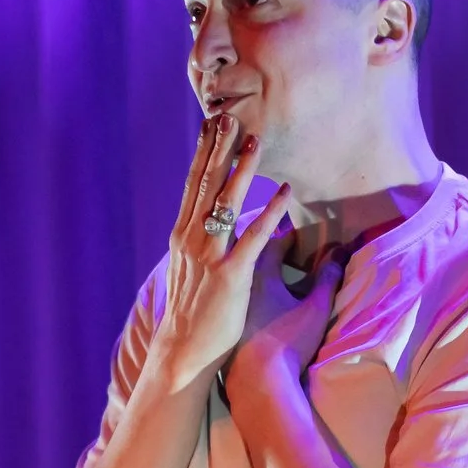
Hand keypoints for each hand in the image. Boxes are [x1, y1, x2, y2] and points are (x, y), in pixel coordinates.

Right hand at [148, 113, 296, 379]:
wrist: (183, 350)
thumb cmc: (192, 312)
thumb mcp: (191, 269)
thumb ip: (201, 242)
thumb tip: (214, 222)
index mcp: (182, 235)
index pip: (193, 184)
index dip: (204, 152)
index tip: (212, 124)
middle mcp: (192, 239)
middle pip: (206, 184)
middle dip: (219, 148)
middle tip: (230, 116)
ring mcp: (210, 256)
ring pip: (225, 202)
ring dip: (242, 169)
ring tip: (255, 142)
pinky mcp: (230, 276)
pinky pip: (254, 238)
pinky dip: (271, 212)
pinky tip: (285, 192)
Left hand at [233, 247, 344, 388]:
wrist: (255, 381)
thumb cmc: (288, 342)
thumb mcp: (316, 309)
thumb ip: (327, 279)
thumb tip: (338, 254)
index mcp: (261, 275)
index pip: (272, 244)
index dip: (287, 238)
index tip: (295, 237)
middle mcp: (237, 284)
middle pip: (246, 256)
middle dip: (261, 248)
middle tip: (275, 249)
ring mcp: (227, 306)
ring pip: (233, 278)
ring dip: (245, 271)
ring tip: (259, 272)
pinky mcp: (220, 327)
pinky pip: (226, 300)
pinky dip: (236, 295)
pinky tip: (246, 306)